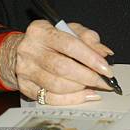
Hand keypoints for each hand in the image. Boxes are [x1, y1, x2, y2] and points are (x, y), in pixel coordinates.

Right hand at [0, 20, 114, 104]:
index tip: (106, 68)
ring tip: (94, 86)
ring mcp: (25, 70)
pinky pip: (50, 98)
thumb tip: (105, 53)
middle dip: (88, 76)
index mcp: (40, 30)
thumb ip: (88, 38)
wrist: (22, 49)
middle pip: (62, 67)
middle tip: (104, 81)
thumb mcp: (69, 30)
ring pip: (56, 85)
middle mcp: (29, 50)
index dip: (90, 58)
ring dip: (80, 88)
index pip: (69, 45)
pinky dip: (70, 99)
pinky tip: (83, 95)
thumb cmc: (51, 38)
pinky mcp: (24, 87)